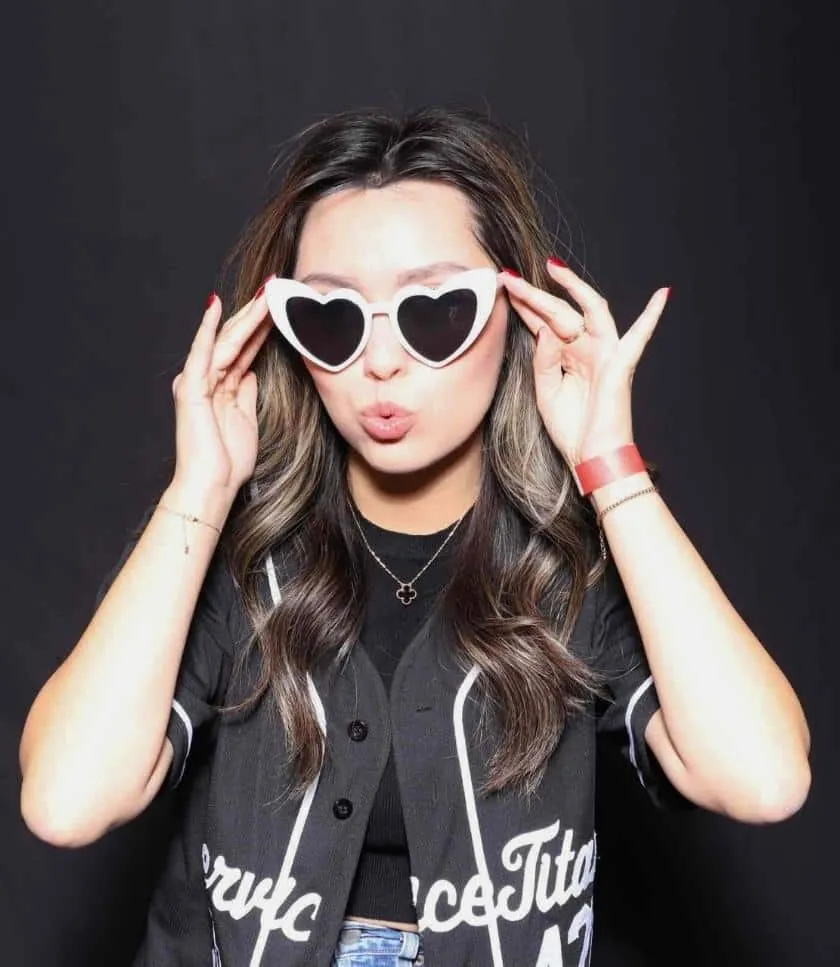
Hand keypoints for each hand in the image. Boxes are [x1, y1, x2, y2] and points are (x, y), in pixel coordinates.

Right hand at [170, 280, 274, 498]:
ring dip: (246, 316)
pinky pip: (201, 353)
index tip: (281, 305)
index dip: (263, 326)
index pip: (246, 348)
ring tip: (265, 294)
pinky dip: (208, 329)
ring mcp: (197, 381)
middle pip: (237, 339)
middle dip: (257, 313)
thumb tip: (251, 371)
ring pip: (226, 341)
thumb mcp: (246, 419)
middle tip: (276, 287)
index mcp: (222, 386)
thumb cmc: (229, 460)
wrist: (213, 485)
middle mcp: (207, 379)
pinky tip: (215, 307)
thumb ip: (245, 392)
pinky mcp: (190, 388)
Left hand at [498, 259, 669, 470]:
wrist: (590, 458)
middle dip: (535, 295)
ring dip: (573, 288)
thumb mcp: (545, 391)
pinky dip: (652, 316)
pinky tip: (662, 295)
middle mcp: (586, 349)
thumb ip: (544, 359)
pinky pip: (639, 337)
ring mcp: (605, 354)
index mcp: (566, 356)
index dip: (525, 305)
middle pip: (561, 312)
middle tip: (510, 278)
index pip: (544, 322)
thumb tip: (545, 328)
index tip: (504, 287)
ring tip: (553, 268)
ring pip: (591, 311)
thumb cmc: (571, 429)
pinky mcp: (621, 365)